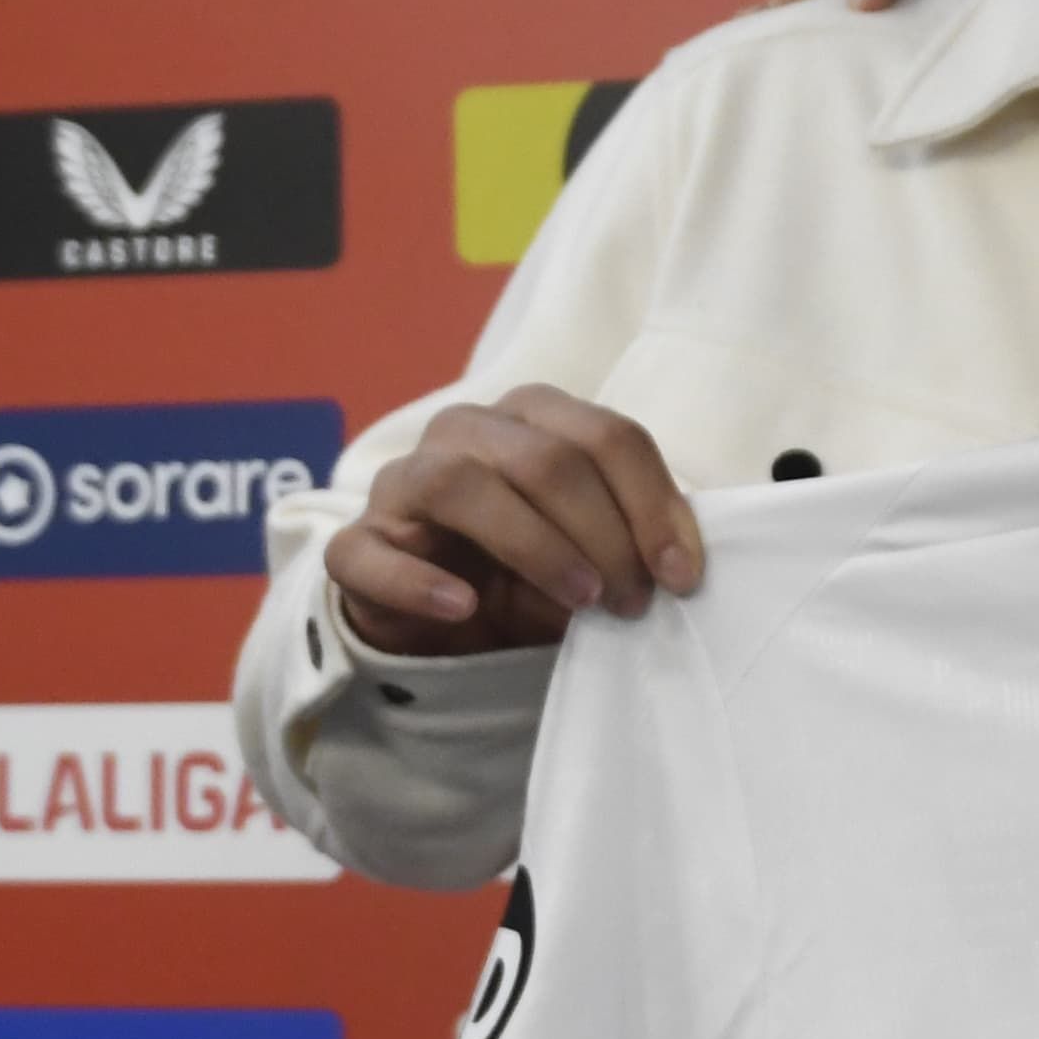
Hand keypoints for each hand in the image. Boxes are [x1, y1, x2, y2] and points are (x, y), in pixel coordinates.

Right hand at [323, 388, 703, 656]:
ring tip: (579, 600)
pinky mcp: (356, 545)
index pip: (607, 436)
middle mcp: (467, 432)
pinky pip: (371, 552)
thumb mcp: (597, 552)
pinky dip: (419, 581)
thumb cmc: (533, 571)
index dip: (653, 504)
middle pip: (544, 459)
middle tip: (632, 600)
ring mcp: (403, 483)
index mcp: (534, 418)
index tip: (682, 575)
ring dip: (534, 546)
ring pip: (462, 483)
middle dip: (604, 535)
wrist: (448, 620)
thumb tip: (678, 564)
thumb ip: (634, 541)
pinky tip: (463, 607)